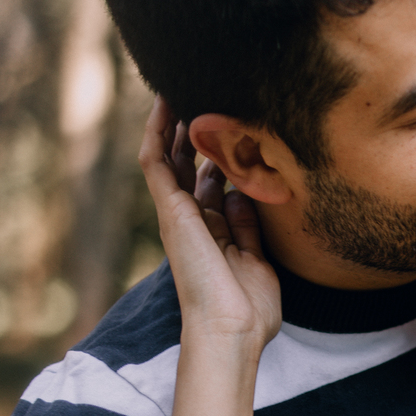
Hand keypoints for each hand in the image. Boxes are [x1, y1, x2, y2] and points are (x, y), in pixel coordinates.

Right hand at [138, 97, 280, 360]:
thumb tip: (243, 192)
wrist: (231, 330)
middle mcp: (194, 219)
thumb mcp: (258, 257)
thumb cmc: (250, 308)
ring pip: (168, 157)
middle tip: (201, 92)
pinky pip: (156, 163)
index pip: (211, 181)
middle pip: (187, 164)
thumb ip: (249, 225)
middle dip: (192, 130)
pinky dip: (158, 132)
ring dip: (171, 122)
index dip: (217, 152)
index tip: (230, 123)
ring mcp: (179, 214)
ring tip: (178, 85)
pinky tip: (164, 104)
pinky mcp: (170, 211)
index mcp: (216, 231)